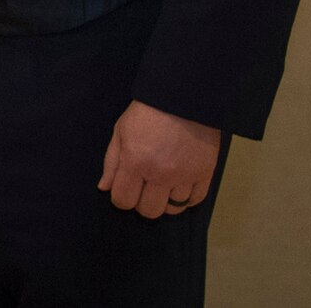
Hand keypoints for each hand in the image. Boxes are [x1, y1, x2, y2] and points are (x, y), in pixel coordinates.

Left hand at [99, 100, 220, 217]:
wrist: (182, 98)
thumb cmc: (147, 113)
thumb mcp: (120, 132)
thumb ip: (111, 162)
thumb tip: (105, 188)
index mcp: (135, 162)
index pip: (123, 200)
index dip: (121, 198)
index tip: (125, 189)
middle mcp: (160, 173)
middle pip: (149, 211)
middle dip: (142, 203)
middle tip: (144, 188)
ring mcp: (185, 175)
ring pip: (173, 209)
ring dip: (165, 201)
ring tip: (163, 185)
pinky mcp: (205, 173)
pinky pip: (195, 201)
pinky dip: (186, 199)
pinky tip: (180, 186)